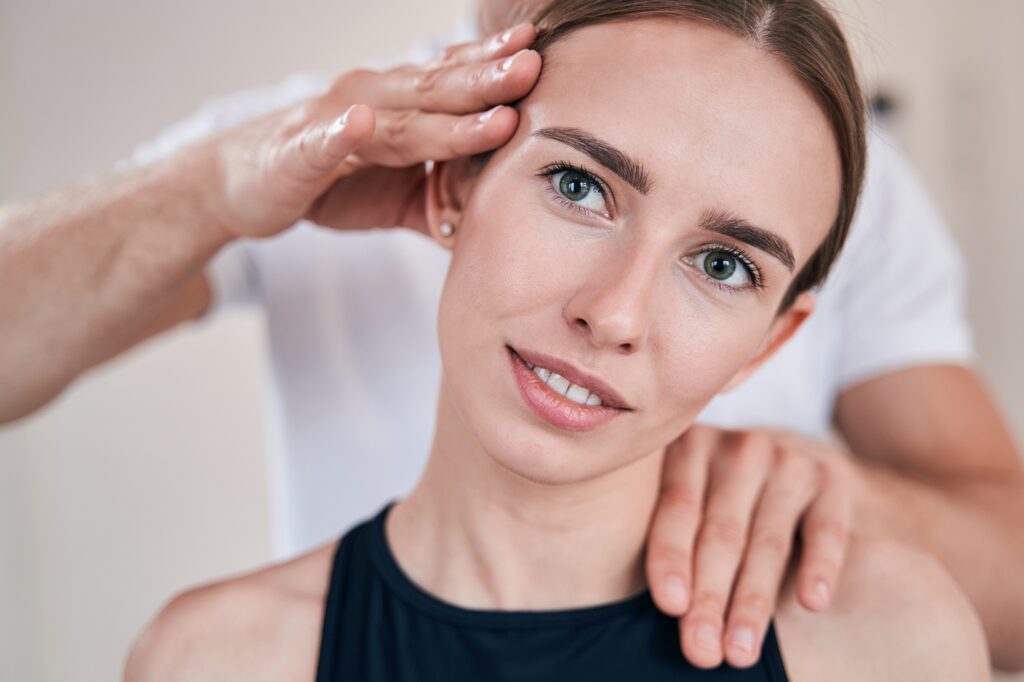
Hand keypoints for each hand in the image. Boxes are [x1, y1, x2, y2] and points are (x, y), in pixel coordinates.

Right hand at [193, 23, 540, 239]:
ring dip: (445, 112)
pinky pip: (322, 144)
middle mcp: (370, 101)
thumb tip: (498, 213)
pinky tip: (361, 123)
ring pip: (397, 119)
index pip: (451, 81)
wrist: (241, 186)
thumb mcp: (395, 190)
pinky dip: (341, 134)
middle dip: (487, 79)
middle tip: (533, 64)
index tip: (541, 52)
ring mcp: (334, 125)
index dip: (493, 66)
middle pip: (436, 90)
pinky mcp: (298, 157)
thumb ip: (442, 195)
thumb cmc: (325, 181)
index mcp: (396, 105)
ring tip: (490, 106)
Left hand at [645, 424, 856, 668]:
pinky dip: (819, 566)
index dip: (671, 559)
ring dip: (753, 602)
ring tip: (741, 651)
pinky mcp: (829, 479)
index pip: (677, 509)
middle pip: (721, 534)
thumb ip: (668, 534)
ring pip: (768, 542)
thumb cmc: (715, 499)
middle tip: (701, 652)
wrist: (791, 464)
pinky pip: (826, 530)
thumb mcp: (688, 499)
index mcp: (687, 449)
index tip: (670, 607)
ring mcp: (786, 461)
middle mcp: (737, 449)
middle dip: (710, 598)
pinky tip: (811, 602)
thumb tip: (643, 608)